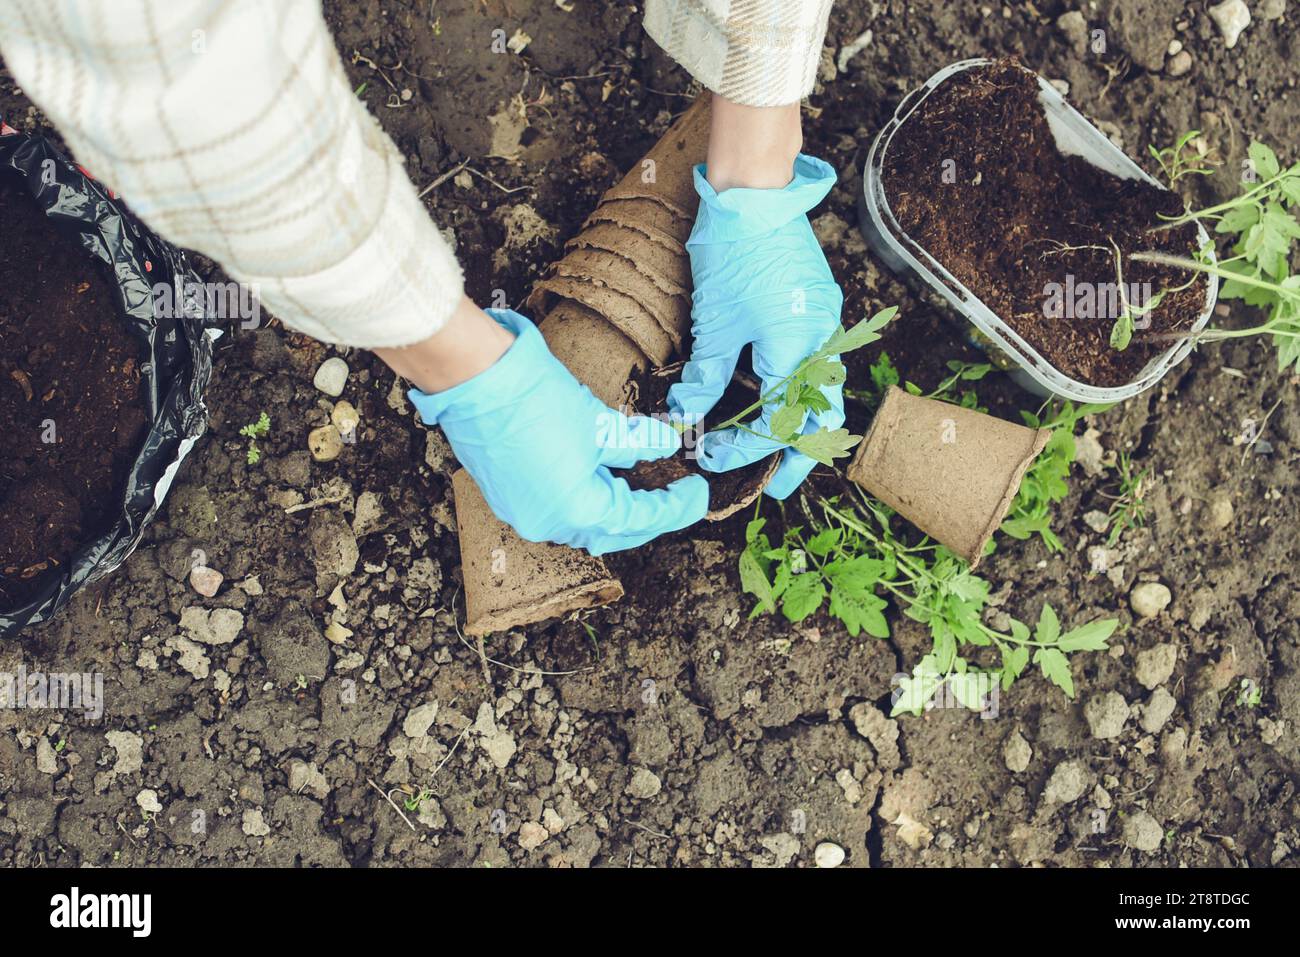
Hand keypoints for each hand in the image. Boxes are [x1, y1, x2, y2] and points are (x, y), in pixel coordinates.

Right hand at [408, 309, 707, 554]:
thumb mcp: (600, 423)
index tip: (697, 493)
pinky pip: (555, 509)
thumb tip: (666, 445)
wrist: (475, 378)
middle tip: (674, 496)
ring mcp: (521, 512)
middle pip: (609, 532)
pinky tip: (599, 475)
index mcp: (575, 510)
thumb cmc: (535, 398)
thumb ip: (638, 442)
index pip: (637, 518)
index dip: (674, 507)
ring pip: (580, 523)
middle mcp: (546, 522)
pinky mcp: (507, 496)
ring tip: (638, 482)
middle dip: (644, 516)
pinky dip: (583, 498)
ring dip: (612, 506)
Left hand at [668, 153, 844, 499]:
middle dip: (799, 456)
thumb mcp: (715, 322)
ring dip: (807, 425)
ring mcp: (828, 323)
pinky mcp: (820, 307)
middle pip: (821, 417)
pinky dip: (805, 391)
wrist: (756, 194)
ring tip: (787, 452)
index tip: (712, 457)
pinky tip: (785, 399)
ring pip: (827, 392)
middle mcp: (825, 342)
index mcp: (800, 351)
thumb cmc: (734, 253)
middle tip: (777, 486)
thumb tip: (687, 417)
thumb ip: (706, 377)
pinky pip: (822, 363)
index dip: (744, 447)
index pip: (778, 421)